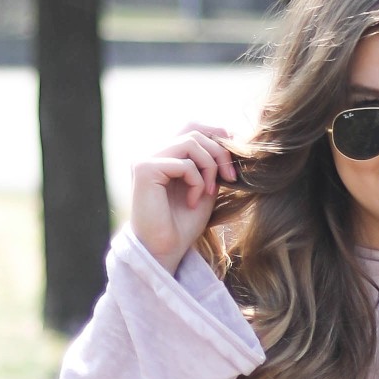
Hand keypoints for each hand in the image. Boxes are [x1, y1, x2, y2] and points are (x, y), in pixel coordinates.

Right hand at [128, 123, 240, 270]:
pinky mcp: (145, 168)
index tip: (233, 159)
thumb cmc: (183, 224)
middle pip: (194, 131)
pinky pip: (183, 163)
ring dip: (210, 166)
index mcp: (164, 154)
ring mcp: (145, 159)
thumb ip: (211, 163)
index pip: (192, 127)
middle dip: (220, 153)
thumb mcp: (205, 186)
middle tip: (231, 178)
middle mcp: (151, 152)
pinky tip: (192, 201)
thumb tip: (231, 136)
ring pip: (191, 142)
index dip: (216, 135)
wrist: (165, 250)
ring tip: (209, 191)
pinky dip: (196, 181)